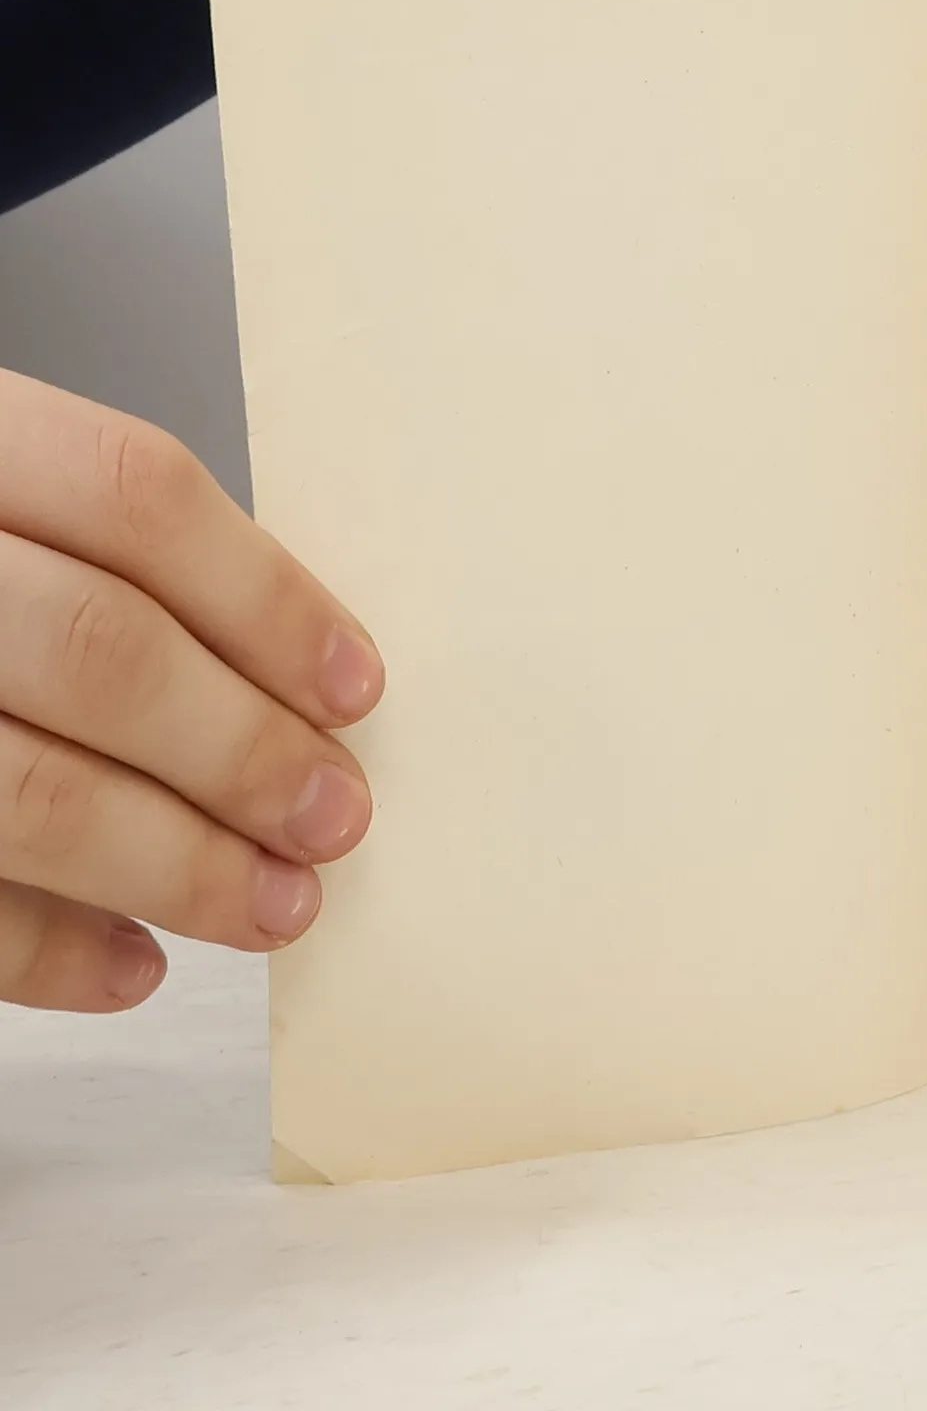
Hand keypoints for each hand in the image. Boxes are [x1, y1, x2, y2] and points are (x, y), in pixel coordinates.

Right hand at [0, 371, 381, 1012]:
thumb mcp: (13, 510)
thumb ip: (115, 565)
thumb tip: (300, 689)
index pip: (138, 497)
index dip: (267, 598)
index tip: (356, 689)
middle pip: (104, 650)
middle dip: (243, 751)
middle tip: (335, 818)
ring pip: (31, 791)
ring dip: (177, 866)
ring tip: (276, 905)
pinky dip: (46, 951)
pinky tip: (136, 965)